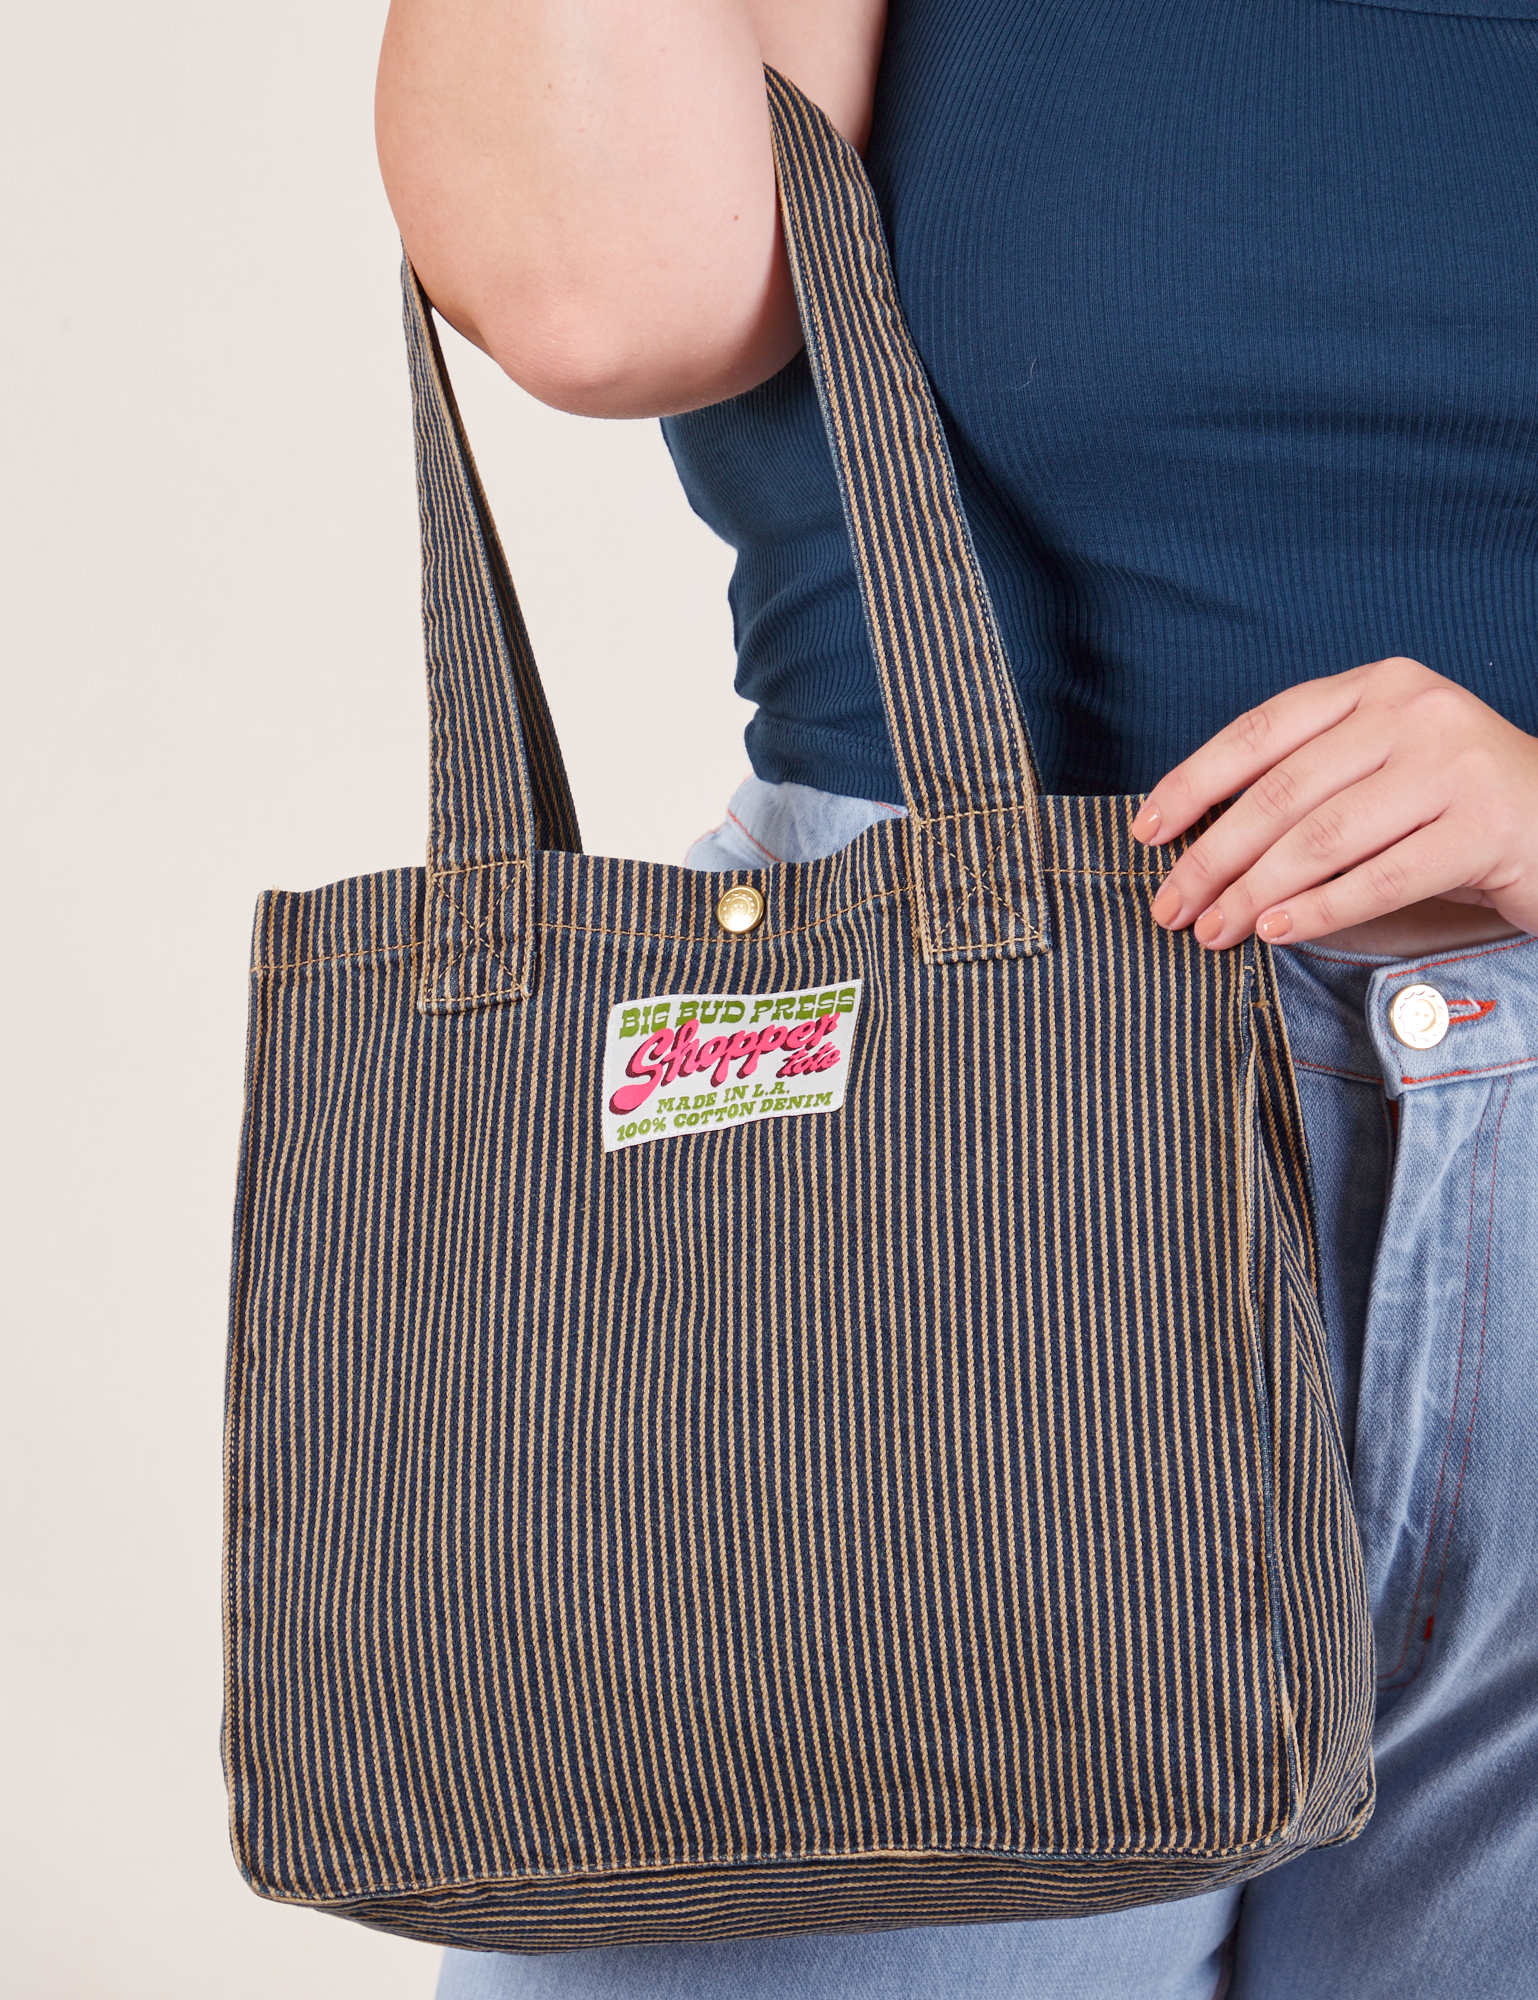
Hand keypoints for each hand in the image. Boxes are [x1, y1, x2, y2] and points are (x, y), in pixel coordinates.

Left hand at [1130, 657, 1537, 949]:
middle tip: (1169, 906)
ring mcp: (1455, 763)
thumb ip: (1309, 784)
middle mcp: (1415, 709)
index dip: (1194, 784)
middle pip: (1282, 792)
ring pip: (1322, 837)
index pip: (1261, 731)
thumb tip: (1197, 840)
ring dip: (1253, 893)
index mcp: (1377, 686)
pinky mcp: (1487, 826)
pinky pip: (1381, 878)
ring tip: (1212, 931)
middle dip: (1212, 857)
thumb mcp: (1381, 772)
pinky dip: (1319, 910)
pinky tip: (1277, 933)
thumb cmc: (1458, 810)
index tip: (1146, 833)